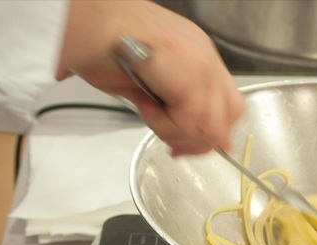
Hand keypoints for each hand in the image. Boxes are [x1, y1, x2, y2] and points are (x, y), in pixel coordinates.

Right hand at [58, 0, 243, 154]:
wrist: (88, 25)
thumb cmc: (102, 46)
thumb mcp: (146, 84)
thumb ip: (171, 108)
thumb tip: (185, 136)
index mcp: (199, 55)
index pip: (227, 105)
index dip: (211, 133)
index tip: (187, 146)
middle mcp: (205, 56)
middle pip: (228, 117)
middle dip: (199, 142)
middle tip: (174, 147)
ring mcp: (202, 63)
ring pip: (210, 126)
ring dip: (174, 132)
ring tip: (148, 114)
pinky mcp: (191, 75)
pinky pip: (190, 122)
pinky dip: (164, 124)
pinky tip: (144, 106)